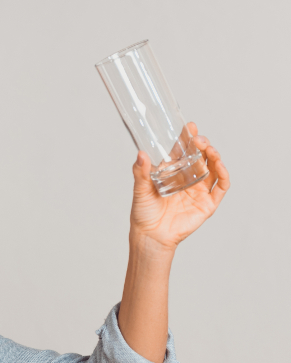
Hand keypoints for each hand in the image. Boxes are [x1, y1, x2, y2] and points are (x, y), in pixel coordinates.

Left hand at [129, 122, 229, 251]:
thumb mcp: (140, 190)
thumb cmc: (144, 213)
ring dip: (214, 156)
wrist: (151, 236)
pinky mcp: (208, 203)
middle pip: (201, 157)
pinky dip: (222, 174)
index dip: (188, 138)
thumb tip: (140, 154)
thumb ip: (141, 173)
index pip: (183, 151)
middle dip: (202, 144)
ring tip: (208, 148)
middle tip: (198, 138)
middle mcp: (188, 179)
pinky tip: (218, 165)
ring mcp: (199, 190)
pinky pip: (220, 186)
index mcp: (173, 173)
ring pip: (213, 168)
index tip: (190, 126)